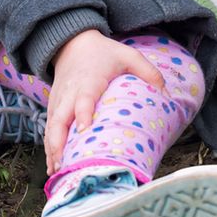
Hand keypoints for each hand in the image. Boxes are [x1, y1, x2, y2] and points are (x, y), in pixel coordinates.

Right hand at [44, 29, 166, 173]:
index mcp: (89, 81)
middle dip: (59, 142)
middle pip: (59, 119)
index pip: (84, 98)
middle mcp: (69, 93)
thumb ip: (149, 72)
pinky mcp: (53, 106)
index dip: (82, 113)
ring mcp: (58, 101)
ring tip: (57, 172)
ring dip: (52, 150)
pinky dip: (49, 147)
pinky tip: (53, 167)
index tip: (83, 130)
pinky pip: (49, 129)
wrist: (73, 44)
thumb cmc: (105, 53)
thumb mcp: (129, 55)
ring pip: (51, 128)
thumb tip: (167, 96)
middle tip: (64, 164)